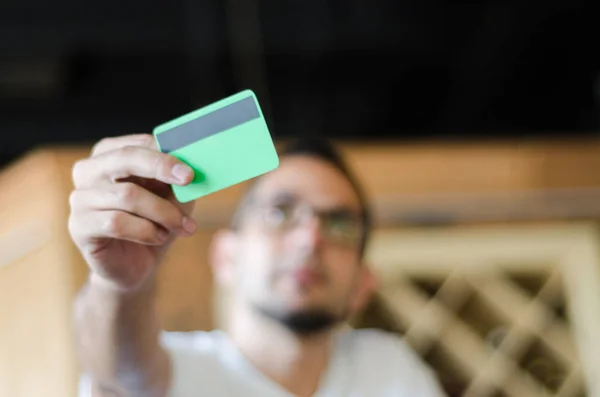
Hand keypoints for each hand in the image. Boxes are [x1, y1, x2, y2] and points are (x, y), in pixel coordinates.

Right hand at [68, 134, 196, 291]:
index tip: (190, 170)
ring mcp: (80, 198)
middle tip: (188, 180)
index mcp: (110, 155)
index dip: (166, 153)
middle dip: (161, 167)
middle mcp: (89, 171)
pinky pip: (116, 222)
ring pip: (128, 195)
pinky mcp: (79, 226)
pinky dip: (146, 230)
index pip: (138, 143)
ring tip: (182, 226)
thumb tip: (191, 170)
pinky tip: (158, 237)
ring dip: (163, 212)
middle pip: (126, 158)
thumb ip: (178, 182)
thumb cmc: (153, 223)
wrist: (133, 265)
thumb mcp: (172, 198)